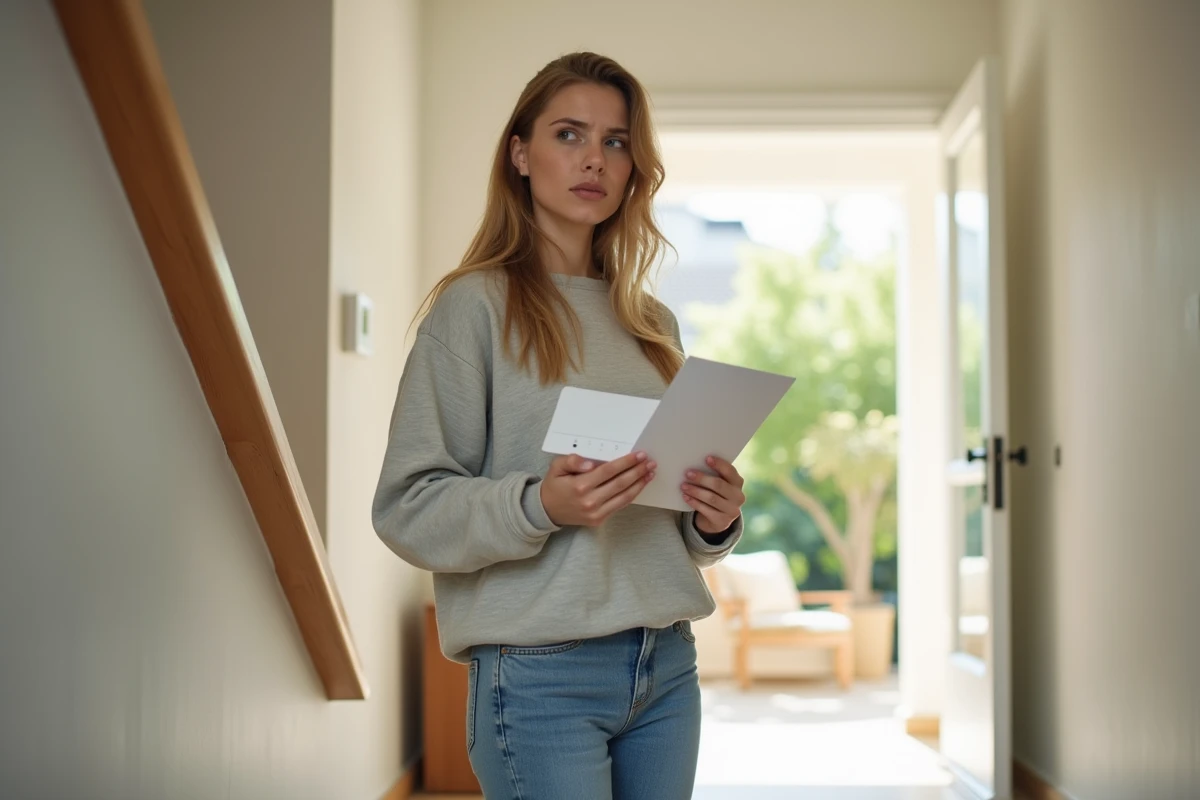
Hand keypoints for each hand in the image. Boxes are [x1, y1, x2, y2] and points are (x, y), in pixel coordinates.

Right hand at [540, 452, 655, 527]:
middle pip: (620, 483)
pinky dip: (632, 494)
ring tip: (650, 473)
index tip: (639, 455)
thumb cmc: (554, 485)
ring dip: (639, 484)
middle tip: (650, 462)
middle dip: (637, 471)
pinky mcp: (599, 520)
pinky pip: (620, 505)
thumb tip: (590, 463)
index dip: (626, 462)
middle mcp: (590, 501)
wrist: (547, 510)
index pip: (608, 471)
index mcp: (580, 485)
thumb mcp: (556, 467)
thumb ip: (572, 460)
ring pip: (624, 496)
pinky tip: (639, 485)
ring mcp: (596, 513)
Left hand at [681, 456, 744, 533]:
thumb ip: (713, 475)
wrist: (717, 519)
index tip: (706, 458)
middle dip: (702, 478)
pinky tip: (686, 497)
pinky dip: (694, 503)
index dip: (719, 464)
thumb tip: (695, 463)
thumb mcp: (718, 484)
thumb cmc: (715, 494)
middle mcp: (738, 497)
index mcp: (738, 483)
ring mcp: (732, 511)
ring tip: (683, 486)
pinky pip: (706, 510)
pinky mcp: (723, 522)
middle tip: (688, 473)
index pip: (730, 471)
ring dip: (696, 491)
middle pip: (719, 485)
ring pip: (711, 498)